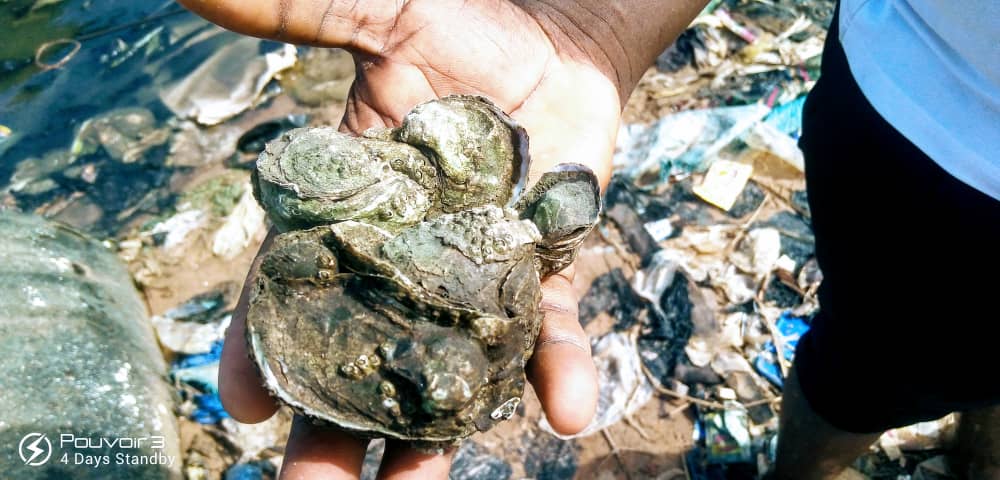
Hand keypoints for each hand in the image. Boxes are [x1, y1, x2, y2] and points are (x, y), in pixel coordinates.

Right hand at [179, 0, 705, 477]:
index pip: (292, 289)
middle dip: (336, 425)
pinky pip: (549, 326)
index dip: (264, 346)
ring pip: (448, 366)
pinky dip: (556, 367)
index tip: (244, 402)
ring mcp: (475, 270)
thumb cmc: (462, 24)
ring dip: (434, 431)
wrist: (557, 32)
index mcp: (348, 210)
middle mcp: (405, 257)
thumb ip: (297, 15)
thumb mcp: (377, 17)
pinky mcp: (542, 266)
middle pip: (360, 357)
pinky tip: (563, 411)